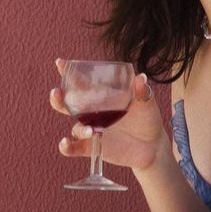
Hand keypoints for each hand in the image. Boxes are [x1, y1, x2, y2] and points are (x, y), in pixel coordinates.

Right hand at [51, 58, 164, 172]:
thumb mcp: (147, 103)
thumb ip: (142, 91)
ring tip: (92, 131)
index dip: (68, 72)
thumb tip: (141, 77)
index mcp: (102, 97)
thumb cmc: (148, 119)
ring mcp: (91, 130)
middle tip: (57, 92)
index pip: (81, 82)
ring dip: (79, 128)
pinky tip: (66, 143)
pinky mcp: (92, 147)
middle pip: (68, 104)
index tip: (60, 63)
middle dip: (58, 98)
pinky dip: (66, 147)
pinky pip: (73, 148)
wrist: (153, 146)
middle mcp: (92, 113)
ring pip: (74, 127)